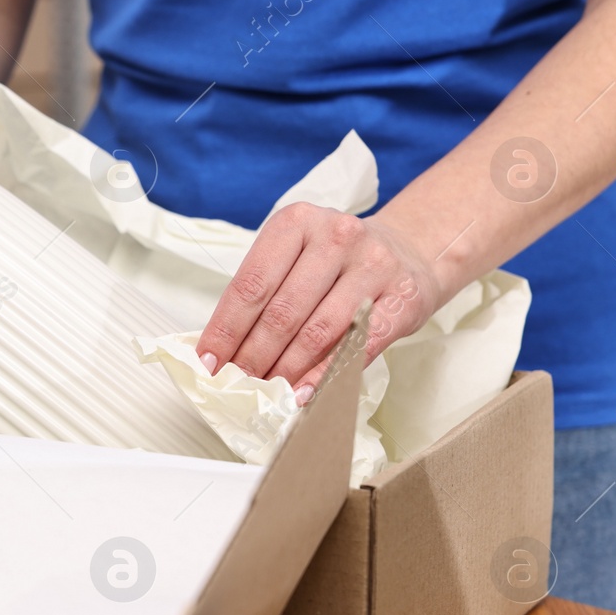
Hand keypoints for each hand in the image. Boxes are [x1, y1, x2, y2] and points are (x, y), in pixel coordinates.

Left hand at [196, 203, 441, 403]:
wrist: (407, 250)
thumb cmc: (335, 261)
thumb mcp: (295, 257)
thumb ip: (263, 293)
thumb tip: (220, 349)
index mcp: (297, 222)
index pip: (252, 284)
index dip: (226, 328)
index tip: (208, 361)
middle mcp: (337, 236)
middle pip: (282, 311)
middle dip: (253, 355)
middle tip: (237, 383)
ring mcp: (374, 264)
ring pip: (318, 331)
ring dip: (287, 369)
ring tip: (267, 391)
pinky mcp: (405, 296)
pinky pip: (359, 345)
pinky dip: (327, 374)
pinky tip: (306, 392)